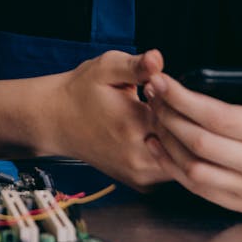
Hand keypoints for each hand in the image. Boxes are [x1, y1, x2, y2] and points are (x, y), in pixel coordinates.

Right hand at [52, 49, 168, 189]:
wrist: (55, 121)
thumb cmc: (80, 92)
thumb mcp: (106, 68)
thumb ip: (135, 65)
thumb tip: (157, 59)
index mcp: (132, 126)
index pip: (181, 117)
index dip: (176, 100)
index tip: (158, 89)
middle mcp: (138, 157)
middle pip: (186, 142)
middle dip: (181, 121)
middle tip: (158, 103)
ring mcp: (139, 174)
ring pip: (182, 159)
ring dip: (178, 139)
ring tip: (154, 118)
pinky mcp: (140, 182)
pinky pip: (170, 168)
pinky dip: (169, 152)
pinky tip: (152, 133)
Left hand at [143, 61, 241, 212]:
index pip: (220, 118)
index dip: (184, 99)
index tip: (161, 80)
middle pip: (201, 142)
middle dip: (168, 114)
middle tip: (151, 91)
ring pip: (193, 168)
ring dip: (166, 138)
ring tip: (153, 110)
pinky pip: (196, 188)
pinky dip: (170, 165)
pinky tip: (157, 140)